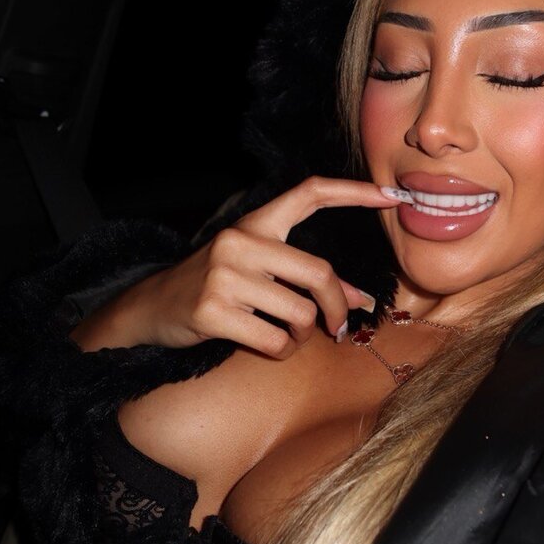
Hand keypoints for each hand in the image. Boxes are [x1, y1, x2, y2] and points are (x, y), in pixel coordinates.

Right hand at [71, 176, 402, 356]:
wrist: (152, 307)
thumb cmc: (216, 286)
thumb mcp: (258, 271)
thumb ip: (305, 278)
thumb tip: (362, 300)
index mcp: (255, 223)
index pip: (310, 193)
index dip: (353, 192)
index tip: (391, 196)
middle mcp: (241, 242)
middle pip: (318, 272)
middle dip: (338, 306)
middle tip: (342, 326)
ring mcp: (225, 276)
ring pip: (300, 313)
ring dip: (304, 334)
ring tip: (288, 335)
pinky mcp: (213, 311)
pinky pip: (275, 341)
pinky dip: (282, 351)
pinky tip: (268, 345)